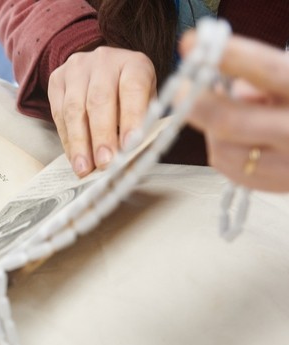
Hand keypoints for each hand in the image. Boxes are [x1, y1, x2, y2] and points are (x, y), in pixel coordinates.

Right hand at [48, 46, 155, 176]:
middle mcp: (104, 61)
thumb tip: (138, 157)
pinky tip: (74, 157)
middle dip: (101, 136)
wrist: (102, 73)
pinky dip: (67, 139)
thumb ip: (146, 125)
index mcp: (134, 64)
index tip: (130, 145)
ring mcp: (77, 68)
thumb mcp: (147, 104)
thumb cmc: (129, 96)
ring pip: (75, 108)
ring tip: (84, 168)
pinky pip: (59, 113)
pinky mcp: (58, 80)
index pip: (133, 89)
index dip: (132, 117)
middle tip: (104, 163)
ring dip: (79, 142)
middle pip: (99, 100)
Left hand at [181, 32, 288, 191]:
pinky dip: (222, 149)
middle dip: (196, 103)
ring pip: (222, 148)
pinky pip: (228, 168)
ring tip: (222, 114)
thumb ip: (259, 77)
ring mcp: (285, 165)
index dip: (228, 57)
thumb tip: (224, 88)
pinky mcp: (273, 184)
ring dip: (211, 129)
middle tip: (180, 88)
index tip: (193, 45)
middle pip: (229, 122)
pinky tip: (233, 137)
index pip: (266, 73)